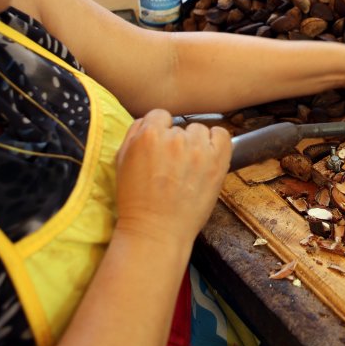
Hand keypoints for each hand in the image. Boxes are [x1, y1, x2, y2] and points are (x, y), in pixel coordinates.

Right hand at [114, 109, 231, 244]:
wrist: (156, 230)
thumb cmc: (136, 201)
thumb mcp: (122, 161)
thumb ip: (134, 134)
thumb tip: (147, 121)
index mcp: (148, 135)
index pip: (159, 116)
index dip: (159, 131)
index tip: (161, 147)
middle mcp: (175, 138)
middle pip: (180, 127)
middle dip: (176, 142)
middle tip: (173, 165)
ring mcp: (198, 149)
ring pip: (200, 131)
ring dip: (196, 144)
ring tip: (190, 166)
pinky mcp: (217, 161)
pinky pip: (222, 135)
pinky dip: (217, 142)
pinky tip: (208, 156)